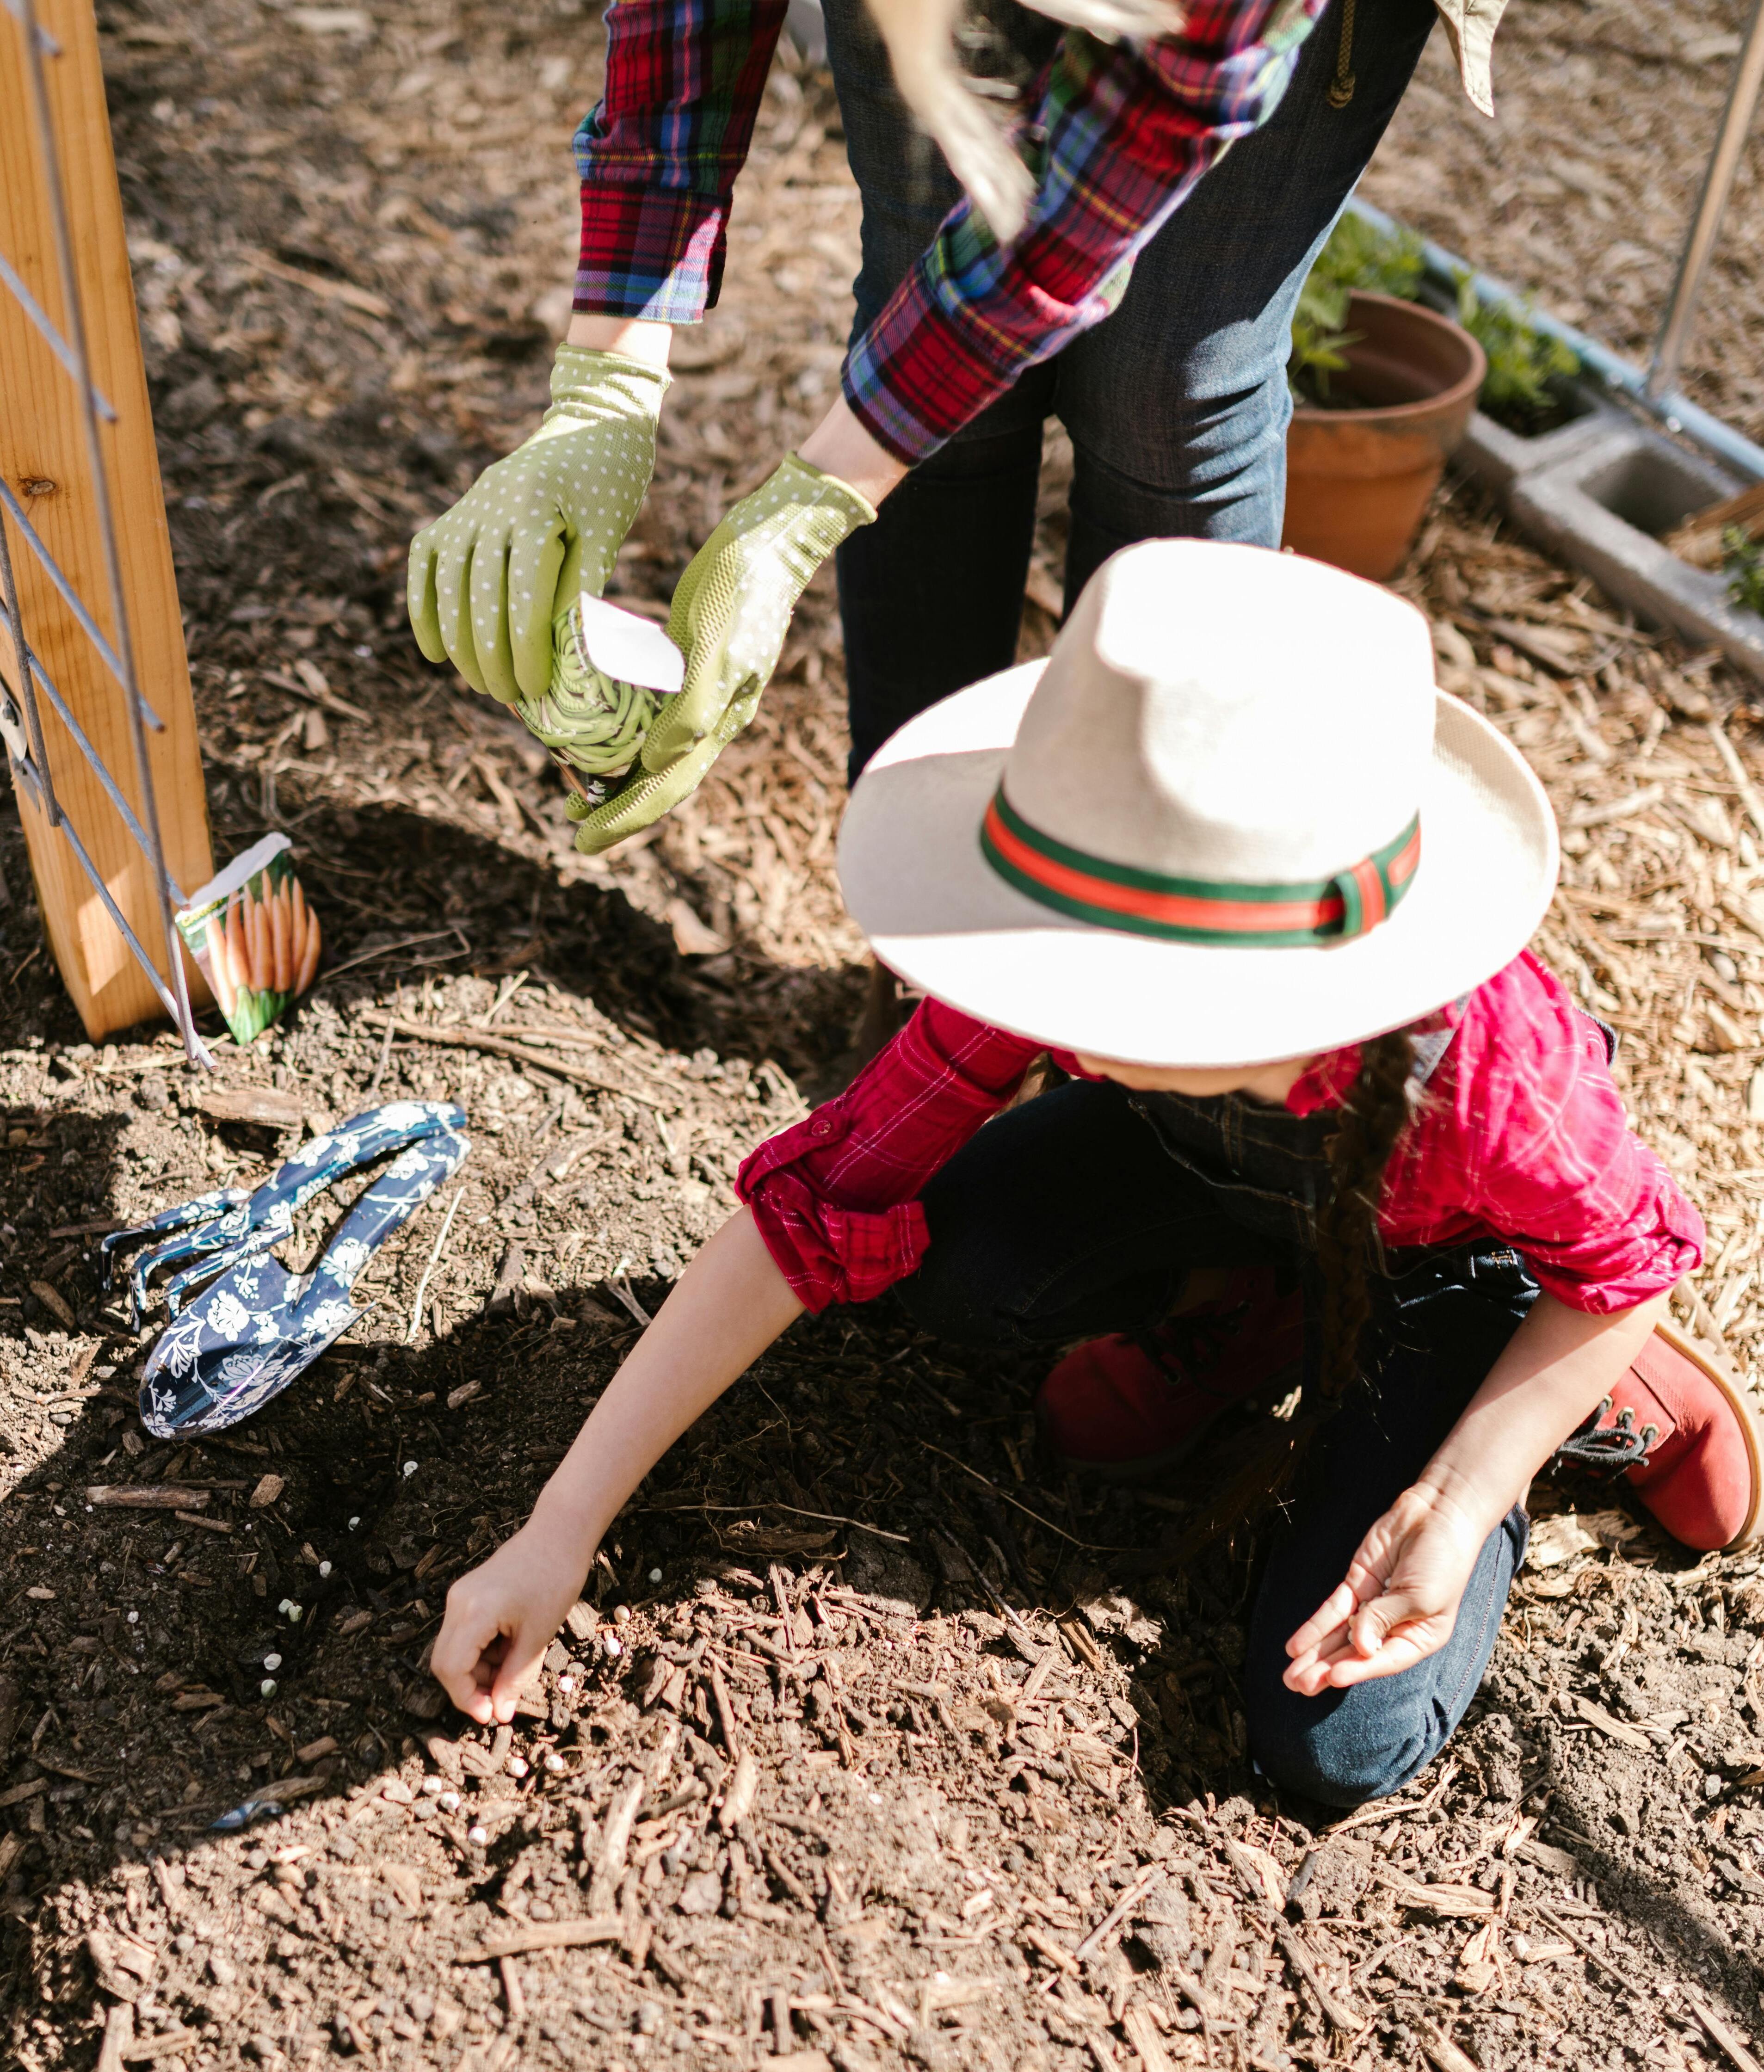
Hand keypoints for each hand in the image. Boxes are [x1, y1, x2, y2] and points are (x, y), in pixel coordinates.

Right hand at [407, 345, 667, 702]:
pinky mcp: (452, 513)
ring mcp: (465, 507)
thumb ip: (586, 588)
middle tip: (509, 699)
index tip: (535, 690)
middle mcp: (489, 504)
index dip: (526, 649)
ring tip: (480, 685)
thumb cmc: (608, 485)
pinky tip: (435, 653)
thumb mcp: (607, 533)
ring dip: (459, 643)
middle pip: (480, 597)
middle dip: (492, 656)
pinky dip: (424, 608)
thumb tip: (576, 658)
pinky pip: (424, 562)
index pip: (522, 596)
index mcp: (533, 509)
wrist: (588, 424)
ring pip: (448, 586)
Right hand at [430, 1522, 586, 1724]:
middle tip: (503, 1698)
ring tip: (516, 1665)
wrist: (560, 1534)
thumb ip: (514, 1677)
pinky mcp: (469, 1593)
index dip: (467, 1699)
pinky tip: (511, 1646)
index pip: (451, 1670)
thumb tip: (500, 1713)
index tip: (492, 1715)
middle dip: (470, 1687)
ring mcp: (460, 1595)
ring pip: (454, 1649)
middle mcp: (457, 1603)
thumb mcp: (538, 1636)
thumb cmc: (555, 1580)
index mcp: (473, 1612)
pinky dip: (483, 1649)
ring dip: (479, 1669)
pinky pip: (465, 1632)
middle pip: (445, 1662)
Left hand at [569, 454, 873, 853]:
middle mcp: (711, 717)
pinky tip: (601, 724)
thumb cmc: (743, 586)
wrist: (773, 537)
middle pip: (659, 780)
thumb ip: (692, 707)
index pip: (666, 787)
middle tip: (572, 826)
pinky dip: (625, 731)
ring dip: (619, 775)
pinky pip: (654, 713)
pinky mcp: (692, 665)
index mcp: (718, 720)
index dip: (623, 819)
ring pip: (657, 751)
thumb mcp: (715, 644)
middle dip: (616, 808)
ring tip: (579, 787)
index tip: (581, 842)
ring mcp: (703, 693)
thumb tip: (656, 762)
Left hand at [1282, 1479, 1491, 1693]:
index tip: (1332, 1678)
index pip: (1385, 1660)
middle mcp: (1394, 1627)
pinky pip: (1333, 1610)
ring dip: (1315, 1655)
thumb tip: (1359, 1646)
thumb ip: (1386, 1619)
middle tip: (1298, 1686)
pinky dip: (1314, 1627)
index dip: (1358, 1670)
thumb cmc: (1442, 1561)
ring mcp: (1372, 1605)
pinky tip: (1295, 1646)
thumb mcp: (1420, 1596)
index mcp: (1420, 1637)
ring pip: (1338, 1636)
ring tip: (1290, 1677)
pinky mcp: (1356, 1585)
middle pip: (1355, 1654)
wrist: (1438, 1515)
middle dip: (1326, 1670)